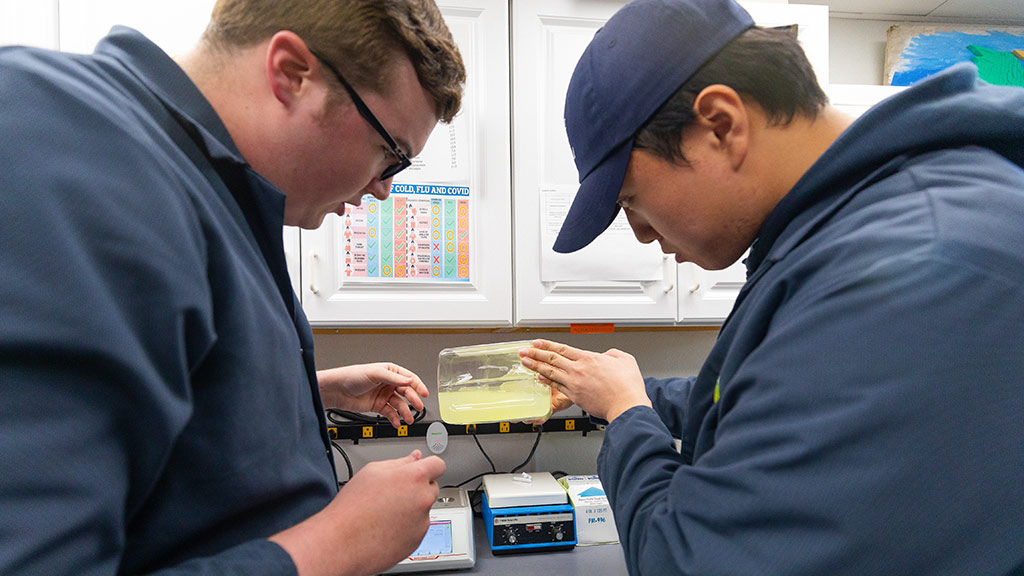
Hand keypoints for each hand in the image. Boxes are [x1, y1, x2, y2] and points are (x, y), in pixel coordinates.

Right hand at [270, 450, 445, 575]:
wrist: (342, 541)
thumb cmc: (353, 506)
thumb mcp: (373, 471)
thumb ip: (400, 462)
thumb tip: (415, 458)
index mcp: (415, 477)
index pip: (438, 464)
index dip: (428, 466)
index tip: (421, 470)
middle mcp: (423, 499)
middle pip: (431, 488)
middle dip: (418, 488)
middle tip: (394, 493)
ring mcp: (422, 522)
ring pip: (423, 509)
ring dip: (411, 509)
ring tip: (384, 512)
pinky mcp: (417, 541)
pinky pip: (417, 528)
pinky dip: (406, 527)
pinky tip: (386, 526)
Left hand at [318, 363, 427, 427]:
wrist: (336, 390)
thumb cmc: (351, 376)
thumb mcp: (374, 373)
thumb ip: (393, 378)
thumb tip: (408, 381)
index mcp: (390, 371)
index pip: (409, 378)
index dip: (418, 386)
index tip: (424, 394)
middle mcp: (388, 383)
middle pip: (406, 392)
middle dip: (413, 401)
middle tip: (418, 407)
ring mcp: (383, 395)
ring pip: (399, 405)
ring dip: (405, 412)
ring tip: (408, 419)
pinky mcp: (378, 406)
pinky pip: (390, 413)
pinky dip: (394, 419)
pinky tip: (396, 422)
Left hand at [519, 339, 650, 421]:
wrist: (626, 405)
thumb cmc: (627, 386)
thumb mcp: (624, 360)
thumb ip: (612, 355)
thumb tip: (607, 355)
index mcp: (589, 359)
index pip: (562, 349)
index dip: (547, 345)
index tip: (537, 343)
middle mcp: (578, 370)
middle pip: (552, 359)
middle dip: (535, 354)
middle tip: (523, 351)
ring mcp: (575, 384)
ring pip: (550, 372)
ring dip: (535, 366)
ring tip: (525, 362)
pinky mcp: (575, 397)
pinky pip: (556, 386)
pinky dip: (546, 381)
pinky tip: (538, 378)